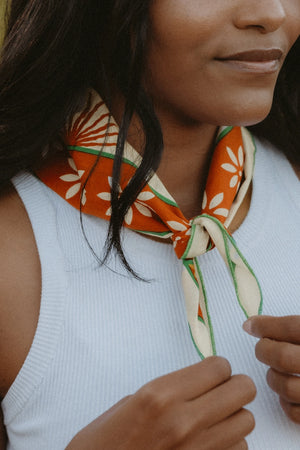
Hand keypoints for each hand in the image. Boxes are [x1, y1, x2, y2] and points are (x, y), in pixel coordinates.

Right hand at [66, 356, 254, 449]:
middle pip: (243, 389)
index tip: (209, 373)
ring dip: (234, 415)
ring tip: (214, 417)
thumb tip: (197, 383)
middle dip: (234, 386)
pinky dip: (231, 442)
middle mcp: (184, 421)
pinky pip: (240, 448)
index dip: (217, 368)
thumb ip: (167, 390)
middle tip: (218, 390)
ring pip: (247, 420)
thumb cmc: (104, 443)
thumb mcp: (129, 403)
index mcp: (160, 396)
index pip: (218, 367)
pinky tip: (210, 441)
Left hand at [243, 315, 299, 423]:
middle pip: (284, 357)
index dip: (266, 326)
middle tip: (263, 348)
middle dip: (265, 351)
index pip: (292, 327)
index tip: (251, 326)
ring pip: (288, 387)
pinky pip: (297, 413)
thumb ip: (288, 326)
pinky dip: (286, 403)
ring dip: (274, 378)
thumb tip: (251, 325)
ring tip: (275, 370)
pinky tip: (288, 391)